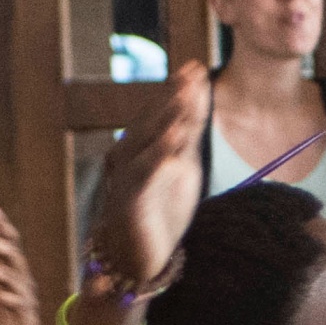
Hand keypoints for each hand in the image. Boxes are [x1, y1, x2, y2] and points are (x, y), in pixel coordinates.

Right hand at [86, 63, 214, 305]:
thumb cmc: (159, 210)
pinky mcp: (129, 201)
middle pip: (154, 120)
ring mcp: (127, 177)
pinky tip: (175, 140)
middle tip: (194, 71)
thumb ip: (187, 134)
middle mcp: (128, 155)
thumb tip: (198, 95)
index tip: (197, 66)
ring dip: (167, 117)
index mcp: (140, 145)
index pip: (161, 111)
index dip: (178, 89)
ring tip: (186, 95)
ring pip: (148, 142)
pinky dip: (158, 156)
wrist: (137, 258)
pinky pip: (144, 175)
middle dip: (175, 95)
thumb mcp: (180, 166)